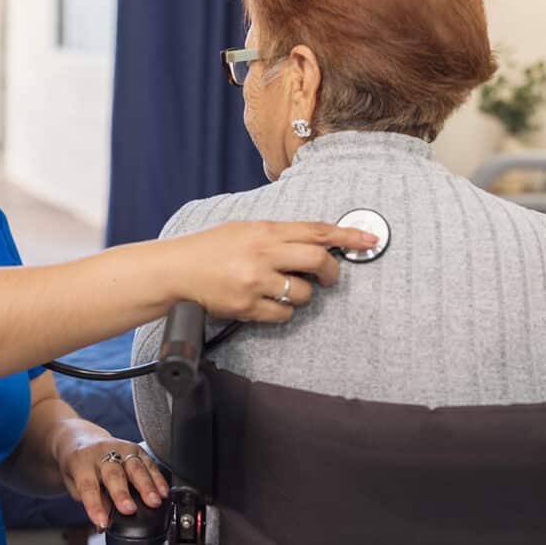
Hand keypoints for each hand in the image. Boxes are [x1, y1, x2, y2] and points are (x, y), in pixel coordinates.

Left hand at [52, 419, 169, 530]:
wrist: (80, 437)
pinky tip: (163, 490)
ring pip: (134, 466)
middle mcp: (100, 452)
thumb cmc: (77, 464)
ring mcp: (119, 447)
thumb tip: (108, 518)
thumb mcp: (74, 483)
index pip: (88, 485)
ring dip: (146, 485)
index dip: (95, 505)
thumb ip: (90, 499)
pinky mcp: (134, 446)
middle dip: (122, 493)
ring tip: (154, 501)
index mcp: (81, 462)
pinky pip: (148, 462)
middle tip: (130, 509)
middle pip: (113, 473)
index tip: (102, 521)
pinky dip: (157, 477)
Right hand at [168, 221, 377, 322]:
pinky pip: (284, 315)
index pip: (316, 230)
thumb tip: (316, 242)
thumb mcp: (245, 230)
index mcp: (265, 230)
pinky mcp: (247, 306)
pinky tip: (266, 303)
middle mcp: (263, 253)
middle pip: (319, 261)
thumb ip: (278, 235)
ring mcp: (256, 281)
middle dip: (331, 272)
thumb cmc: (210, 249)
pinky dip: (281, 312)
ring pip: (304, 293)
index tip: (369, 239)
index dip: (348, 234)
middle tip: (328, 277)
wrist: (176, 270)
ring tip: (280, 288)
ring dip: (301, 294)